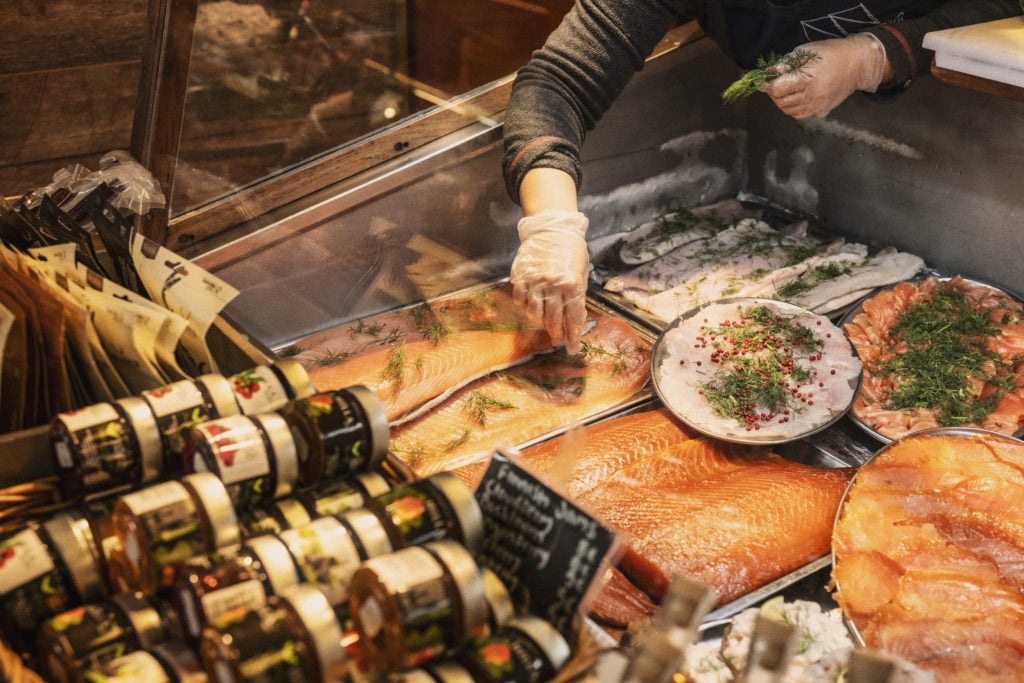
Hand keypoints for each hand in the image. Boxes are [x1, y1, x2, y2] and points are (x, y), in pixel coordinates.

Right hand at [510, 209, 588, 352]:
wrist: (550, 229)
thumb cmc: (570, 251)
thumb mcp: (581, 272)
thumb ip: (578, 295)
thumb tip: (575, 319)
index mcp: (572, 284)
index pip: (574, 317)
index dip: (574, 336)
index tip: (573, 348)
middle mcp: (553, 285)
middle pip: (555, 319)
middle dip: (558, 334)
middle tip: (558, 341)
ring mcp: (535, 283)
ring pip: (536, 314)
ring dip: (541, 323)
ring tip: (546, 326)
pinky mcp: (520, 279)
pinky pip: (521, 302)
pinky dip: (526, 309)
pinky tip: (531, 310)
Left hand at [765, 34, 889, 119]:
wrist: (856, 64)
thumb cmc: (830, 53)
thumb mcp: (806, 51)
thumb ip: (785, 64)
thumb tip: (767, 72)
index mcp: (807, 79)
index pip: (776, 90)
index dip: (767, 85)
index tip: (765, 80)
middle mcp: (812, 96)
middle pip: (780, 102)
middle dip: (774, 94)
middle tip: (777, 84)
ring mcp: (817, 106)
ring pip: (788, 111)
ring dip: (783, 102)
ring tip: (787, 90)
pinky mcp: (822, 112)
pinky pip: (800, 114)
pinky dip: (794, 108)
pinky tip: (797, 98)